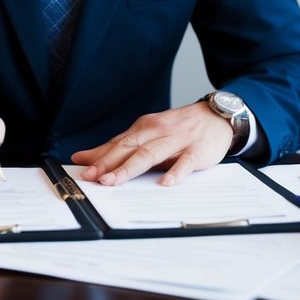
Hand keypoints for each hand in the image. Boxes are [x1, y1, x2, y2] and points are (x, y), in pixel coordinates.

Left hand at [71, 102, 232, 186]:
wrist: (216, 117)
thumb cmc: (178, 128)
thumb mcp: (148, 133)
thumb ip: (119, 146)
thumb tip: (84, 157)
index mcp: (144, 128)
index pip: (118, 144)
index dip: (99, 158)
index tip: (83, 171)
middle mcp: (158, 131)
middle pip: (130, 148)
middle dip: (110, 164)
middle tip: (93, 178)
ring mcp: (177, 140)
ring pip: (151, 154)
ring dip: (131, 168)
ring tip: (115, 181)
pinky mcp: (197, 150)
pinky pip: (185, 162)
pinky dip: (176, 172)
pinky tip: (166, 183)